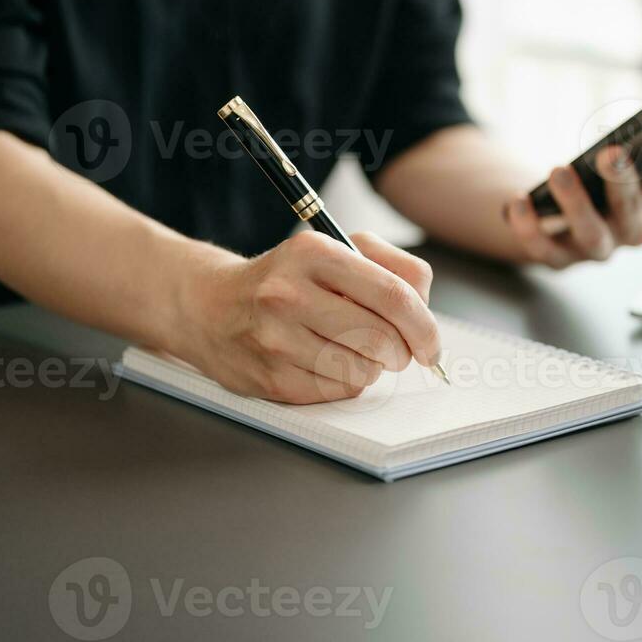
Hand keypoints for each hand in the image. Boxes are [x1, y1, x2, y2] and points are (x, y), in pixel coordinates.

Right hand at [183, 231, 439, 403]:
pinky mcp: (270, 378)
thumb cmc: (286, 278)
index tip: (430, 343)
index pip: (394, 295)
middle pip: (382, 339)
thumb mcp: (336, 249)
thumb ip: (391, 266)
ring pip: (362, 371)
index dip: (424, 326)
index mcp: (314, 252)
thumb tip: (425, 308)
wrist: (211, 306)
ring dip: (371, 367)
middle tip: (396, 349)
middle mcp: (289, 293)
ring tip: (352, 349)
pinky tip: (326, 362)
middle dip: (401, 351)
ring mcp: (276, 339)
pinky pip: (336, 392)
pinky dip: (344, 382)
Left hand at [505, 115, 641, 267]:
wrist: (552, 221)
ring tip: (559, 171)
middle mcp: (631, 231)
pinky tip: (518, 200)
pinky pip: (543, 248)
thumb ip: (632, 145)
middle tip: (611, 152)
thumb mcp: (614, 162)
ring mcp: (596, 249)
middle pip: (631, 212)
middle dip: (623, 182)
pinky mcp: (559, 259)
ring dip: (576, 204)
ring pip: (591, 234)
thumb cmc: (595, 180)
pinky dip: (530, 226)